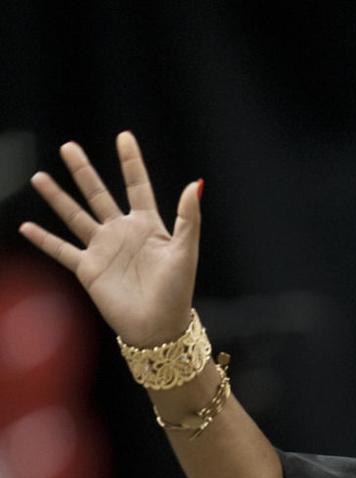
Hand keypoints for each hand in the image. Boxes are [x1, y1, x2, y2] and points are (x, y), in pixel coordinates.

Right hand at [18, 131, 201, 346]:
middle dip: (84, 171)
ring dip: (58, 197)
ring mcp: (103, 250)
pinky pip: (62, 250)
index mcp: (147, 226)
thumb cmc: (176, 293)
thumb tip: (195, 184)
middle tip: (68, 147)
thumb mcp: (185, 252)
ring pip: (75, 216)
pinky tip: (27, 227)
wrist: (158, 329)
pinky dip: (44, 239)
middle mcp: (122, 233)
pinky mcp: (89, 269)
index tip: (123, 137)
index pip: (137, 186)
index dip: (131, 163)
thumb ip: (188, 218)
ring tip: (40, 177)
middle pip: (98, 194)